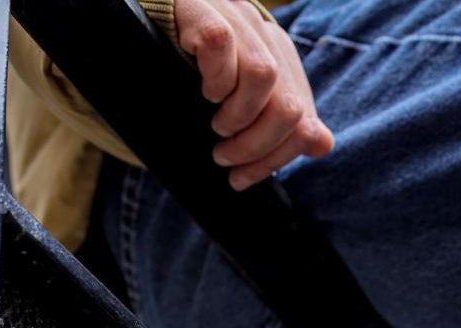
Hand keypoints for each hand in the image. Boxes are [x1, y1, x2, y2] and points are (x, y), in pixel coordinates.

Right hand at [174, 0, 334, 189]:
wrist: (138, 32)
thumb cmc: (190, 79)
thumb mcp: (239, 107)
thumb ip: (280, 125)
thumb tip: (322, 143)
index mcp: (282, 61)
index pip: (303, 122)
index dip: (276, 158)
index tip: (241, 178)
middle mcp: (265, 37)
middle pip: (290, 107)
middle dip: (256, 145)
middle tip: (224, 155)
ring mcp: (237, 18)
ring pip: (264, 76)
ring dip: (236, 115)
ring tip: (216, 123)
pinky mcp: (205, 8)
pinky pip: (222, 44)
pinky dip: (214, 77)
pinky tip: (203, 88)